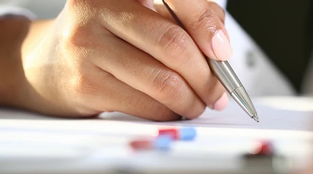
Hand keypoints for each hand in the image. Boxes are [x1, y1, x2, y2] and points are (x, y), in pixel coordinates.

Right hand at [20, 0, 230, 119]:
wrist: (50, 64)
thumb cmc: (107, 35)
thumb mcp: (145, 13)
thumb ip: (186, 19)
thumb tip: (219, 45)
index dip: (205, 25)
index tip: (221, 51)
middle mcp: (97, 9)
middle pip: (173, 45)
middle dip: (206, 76)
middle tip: (218, 90)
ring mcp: (86, 47)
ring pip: (162, 81)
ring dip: (191, 100)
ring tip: (198, 102)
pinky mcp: (85, 84)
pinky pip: (146, 105)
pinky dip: (169, 111)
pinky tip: (172, 108)